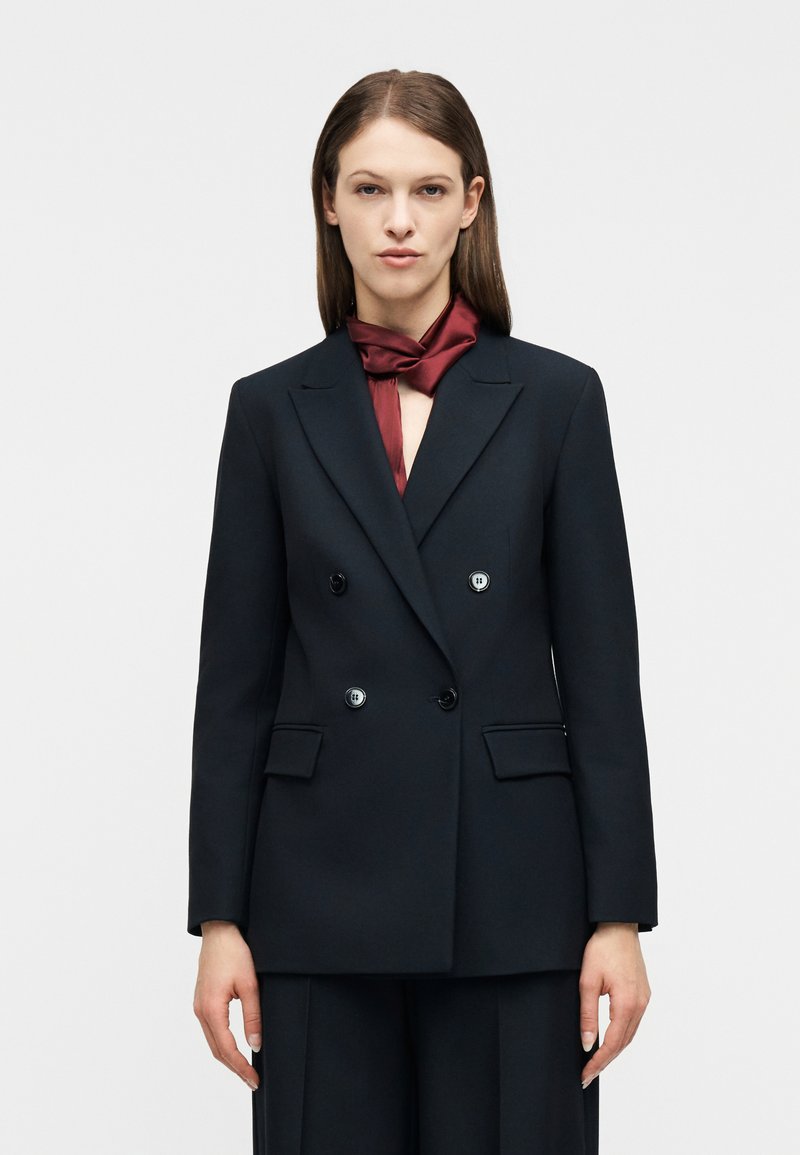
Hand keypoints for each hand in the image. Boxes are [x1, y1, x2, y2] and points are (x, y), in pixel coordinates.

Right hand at [193, 921, 262, 1090]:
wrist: (219, 932)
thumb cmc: (234, 953)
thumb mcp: (250, 985)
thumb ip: (253, 1017)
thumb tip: (255, 1045)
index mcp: (211, 1009)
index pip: (226, 1048)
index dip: (241, 1067)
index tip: (254, 1080)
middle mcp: (201, 1011)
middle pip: (216, 1050)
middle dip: (234, 1068)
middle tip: (252, 1081)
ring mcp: (198, 1006)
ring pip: (212, 1042)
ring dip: (227, 1058)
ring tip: (245, 1069)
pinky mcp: (201, 1001)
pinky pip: (210, 1030)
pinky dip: (222, 1044)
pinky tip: (234, 1047)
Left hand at [578, 922, 650, 1088]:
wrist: (619, 926)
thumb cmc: (602, 949)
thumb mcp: (588, 981)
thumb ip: (588, 1015)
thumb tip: (587, 1044)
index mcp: (627, 1004)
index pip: (612, 1044)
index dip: (597, 1062)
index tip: (584, 1075)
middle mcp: (640, 1005)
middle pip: (623, 1043)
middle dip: (605, 1061)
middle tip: (586, 1075)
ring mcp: (644, 1000)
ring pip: (629, 1035)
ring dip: (613, 1050)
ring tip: (595, 1063)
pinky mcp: (643, 994)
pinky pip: (633, 1023)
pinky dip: (621, 1036)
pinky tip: (610, 1040)